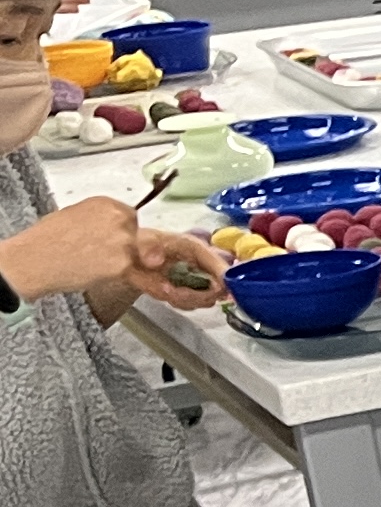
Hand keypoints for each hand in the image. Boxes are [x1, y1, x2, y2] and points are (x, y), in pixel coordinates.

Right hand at [2, 198, 212, 309]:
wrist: (29, 259)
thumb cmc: (49, 244)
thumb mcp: (80, 221)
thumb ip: (111, 230)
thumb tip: (132, 244)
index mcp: (112, 206)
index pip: (145, 229)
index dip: (161, 251)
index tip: (175, 265)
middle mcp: (123, 220)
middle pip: (171, 241)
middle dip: (205, 258)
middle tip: (224, 272)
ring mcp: (124, 242)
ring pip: (167, 263)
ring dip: (194, 281)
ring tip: (214, 292)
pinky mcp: (121, 264)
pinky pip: (153, 282)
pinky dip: (171, 292)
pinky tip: (189, 300)